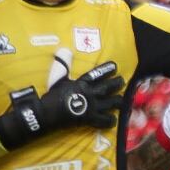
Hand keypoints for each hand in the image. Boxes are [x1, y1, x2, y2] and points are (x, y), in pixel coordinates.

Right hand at [0, 61, 123, 148]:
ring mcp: (92, 107)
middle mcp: (90, 93)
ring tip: (121, 100)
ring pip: (111, 103)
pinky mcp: (91, 119)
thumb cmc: (52, 96)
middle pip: (108, 87)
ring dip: (118, 101)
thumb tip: (65, 50)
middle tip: (122, 82)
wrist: (47, 113)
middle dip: (117, 84)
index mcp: (82, 83)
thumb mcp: (58, 79)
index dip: (107, 70)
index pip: (97, 74)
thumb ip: (63, 65)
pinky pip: (105, 120)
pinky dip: (110, 120)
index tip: (115, 66)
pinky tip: (114, 119)